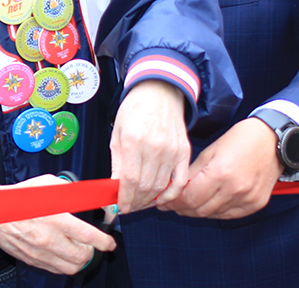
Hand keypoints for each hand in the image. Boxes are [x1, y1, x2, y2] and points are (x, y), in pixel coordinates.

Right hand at [0, 175, 115, 274]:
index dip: (104, 242)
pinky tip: (66, 253)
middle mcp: (50, 239)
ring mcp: (41, 253)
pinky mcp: (34, 261)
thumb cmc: (20, 197)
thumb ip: (68, 192)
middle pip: (83, 257)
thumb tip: (84, 196)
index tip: (109, 242)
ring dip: (81, 261)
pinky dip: (66, 264)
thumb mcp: (47, 184)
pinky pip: (56, 270)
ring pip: (71, 267)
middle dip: (94, 252)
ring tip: (81, 250)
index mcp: (56, 218)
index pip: (88, 237)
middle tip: (95, 244)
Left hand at [110, 79, 188, 213]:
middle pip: (145, 187)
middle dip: (134, 203)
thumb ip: (117, 163)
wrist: (159, 91)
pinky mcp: (184, 151)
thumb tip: (114, 189)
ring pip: (161, 187)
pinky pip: (180, 181)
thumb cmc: (135, 109)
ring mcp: (172, 150)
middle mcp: (154, 146)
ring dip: (149, 201)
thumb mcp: (117, 133)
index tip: (119, 207)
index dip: (124, 199)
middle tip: (128, 207)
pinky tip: (161, 200)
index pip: (129, 180)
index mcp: (134, 140)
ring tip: (140, 203)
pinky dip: (171, 195)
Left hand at [161, 118, 282, 219]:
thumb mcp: (211, 150)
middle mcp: (234, 189)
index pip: (189, 198)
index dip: (173, 202)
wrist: (273, 140)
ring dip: (197, 211)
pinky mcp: (255, 204)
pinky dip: (215, 211)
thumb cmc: (241, 139)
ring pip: (212, 214)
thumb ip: (193, 172)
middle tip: (171, 205)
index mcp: (220, 173)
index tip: (162, 203)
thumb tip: (174, 187)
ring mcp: (246, 199)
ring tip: (187, 204)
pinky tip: (208, 203)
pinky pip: (228, 215)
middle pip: (199, 210)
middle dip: (181, 209)